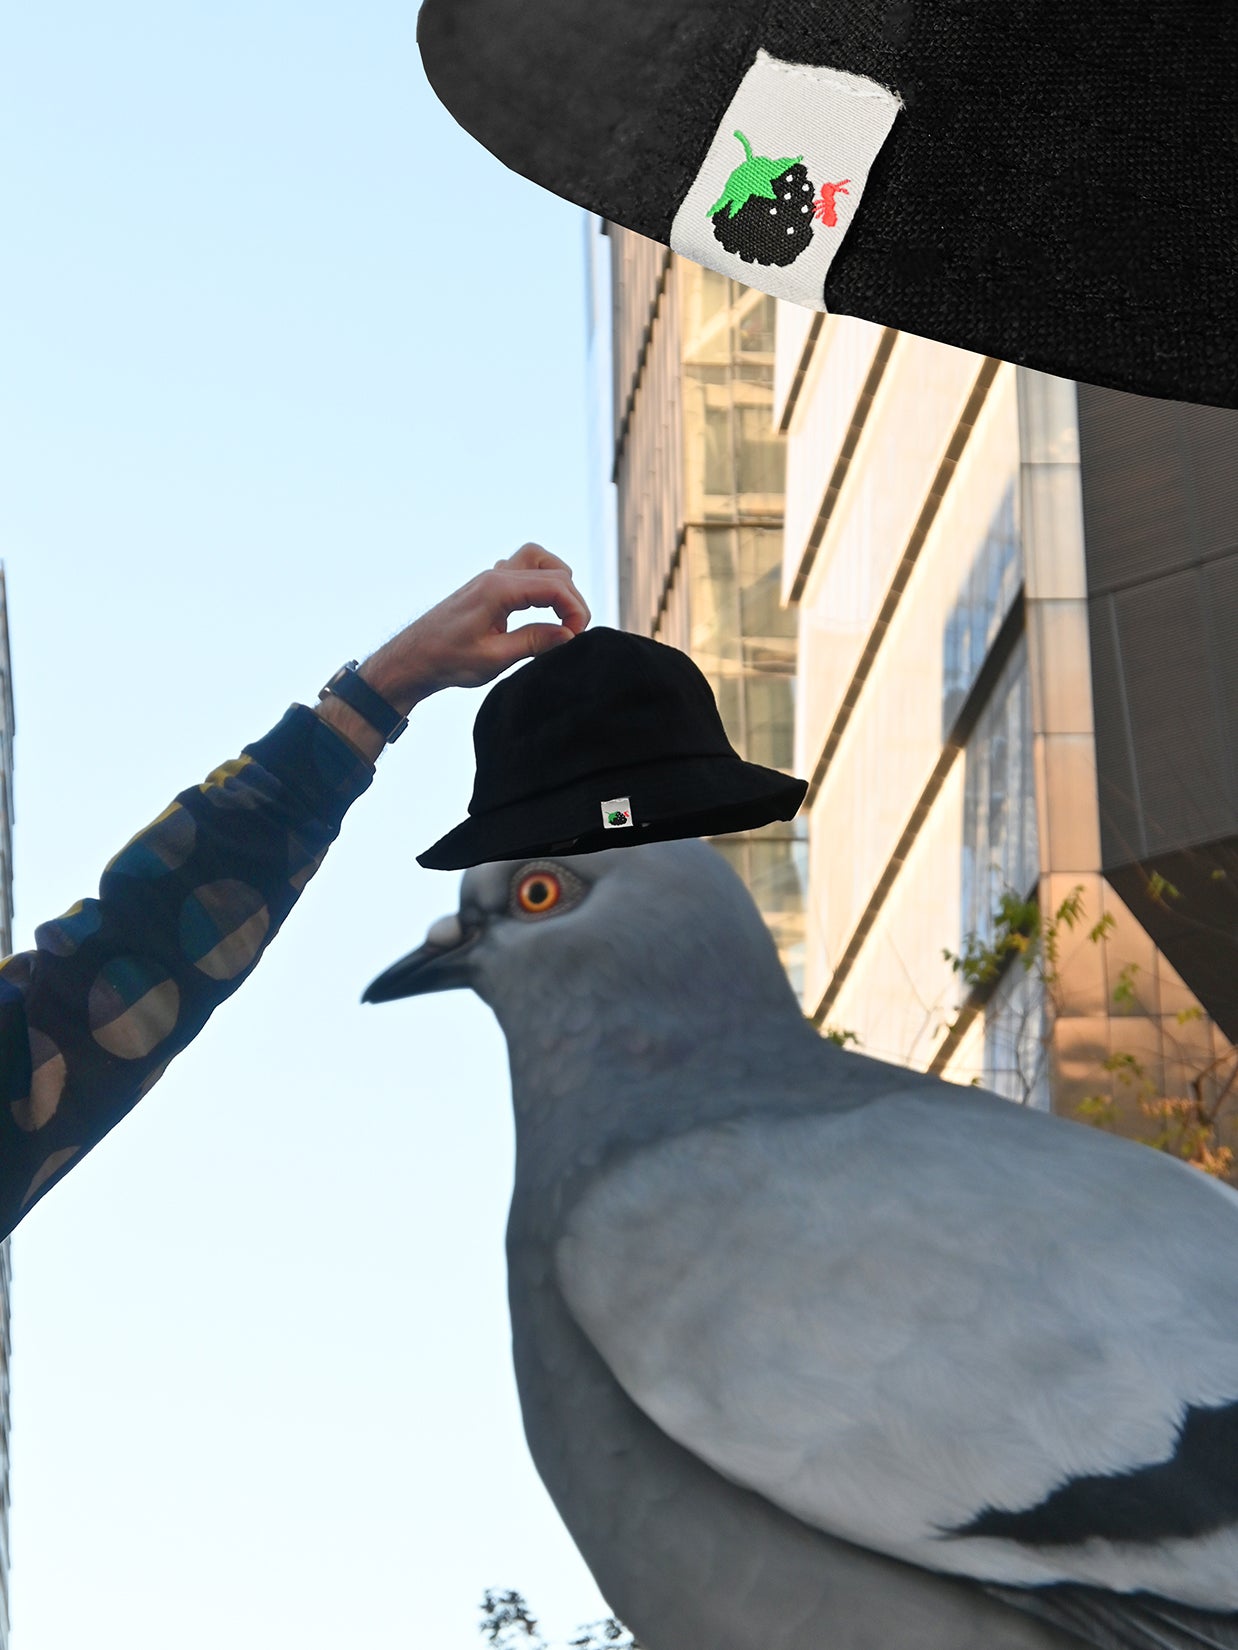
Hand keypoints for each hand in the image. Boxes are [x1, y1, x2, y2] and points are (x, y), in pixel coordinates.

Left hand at [315, 544, 590, 761]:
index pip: (555, 585)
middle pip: (552, 569)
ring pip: (537, 560)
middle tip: (572, 631)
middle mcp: (495, 576)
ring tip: (561, 614)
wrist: (412, 658)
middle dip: (571, 598)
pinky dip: (539, 582)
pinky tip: (539, 608)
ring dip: (557, 582)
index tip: (576, 636)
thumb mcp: (494, 658)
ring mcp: (490, 578)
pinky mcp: (486, 587)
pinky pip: (521, 569)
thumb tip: (567, 634)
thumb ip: (534, 642)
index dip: (575, 609)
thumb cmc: (446, 659)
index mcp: (498, 590)